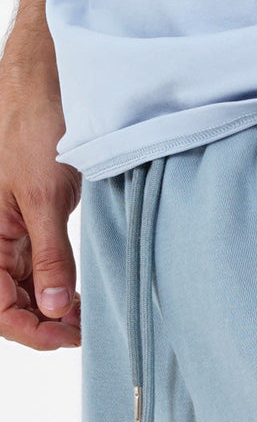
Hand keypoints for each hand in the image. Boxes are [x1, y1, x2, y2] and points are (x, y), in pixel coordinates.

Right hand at [0, 71, 81, 350]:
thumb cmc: (32, 128)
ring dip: (52, 308)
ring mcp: (11, 232)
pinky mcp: (31, 223)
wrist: (47, 85)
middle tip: (81, 330)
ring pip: (24, 290)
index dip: (28, 330)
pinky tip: (78, 294)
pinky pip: (38, 268)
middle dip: (42, 324)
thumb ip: (49, 258)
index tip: (65, 337)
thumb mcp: (44, 198)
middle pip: (8, 303)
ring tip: (83, 315)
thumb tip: (52, 309)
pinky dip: (57, 286)